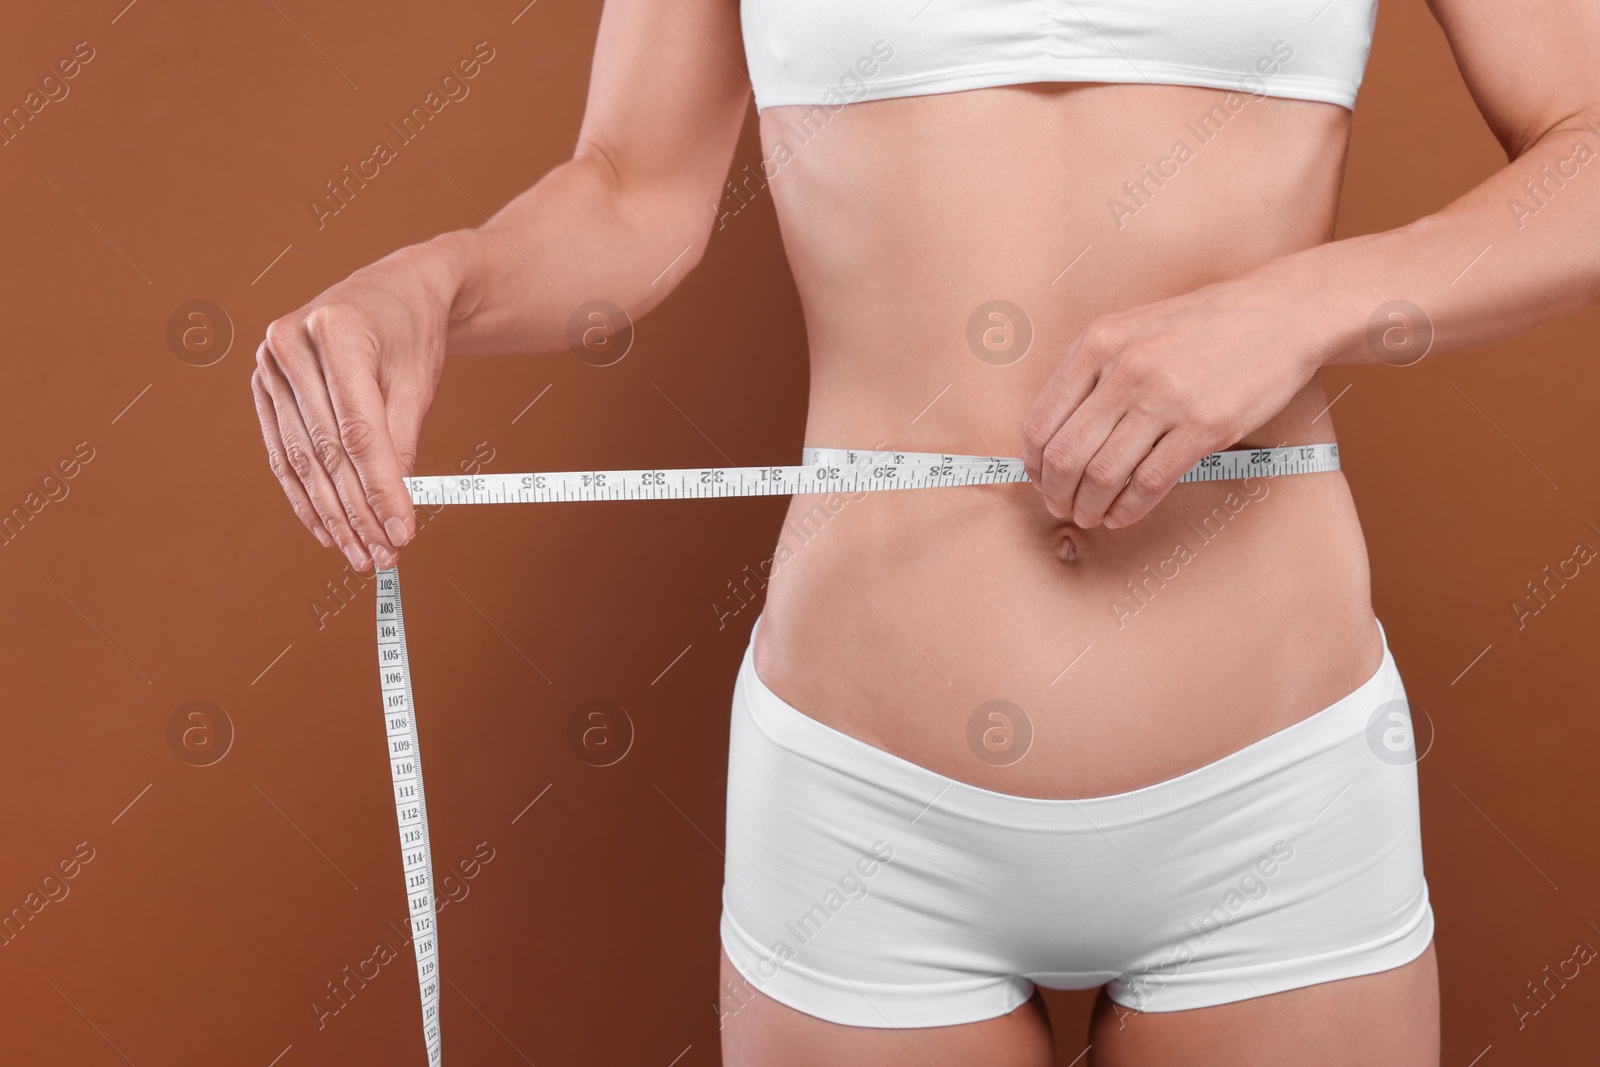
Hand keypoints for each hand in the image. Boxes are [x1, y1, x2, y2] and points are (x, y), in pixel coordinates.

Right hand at [251, 240, 463, 570]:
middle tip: (382, 555)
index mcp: (335, 330)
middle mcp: (290, 344)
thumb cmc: (412, 332)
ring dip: (331, 514)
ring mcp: (269, 365)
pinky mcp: (264, 385)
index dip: (380, 488)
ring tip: (359, 553)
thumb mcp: (418, 382)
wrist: (393, 290)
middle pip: (326, 449)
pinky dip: (305, 495)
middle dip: (357, 511)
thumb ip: (402, 441)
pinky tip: (327, 529)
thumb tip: (394, 509)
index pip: (358, 429)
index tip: (402, 533)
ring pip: (302, 458)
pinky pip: (284, 451)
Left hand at [1020, 267, 1332, 528]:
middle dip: (1056, 492)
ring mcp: (1166, 399)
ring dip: (1089, 506)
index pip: (1040, 421)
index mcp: (1098, 344)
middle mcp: (1125, 370)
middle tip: (1060, 506)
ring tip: (1090, 515)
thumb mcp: (1131, 329)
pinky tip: (1122, 514)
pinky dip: (1128, 509)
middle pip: (1066, 455)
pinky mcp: (1205, 427)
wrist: (1278, 314)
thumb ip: (1091, 372)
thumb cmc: (1202, 326)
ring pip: (1104, 475)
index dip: (1033, 463)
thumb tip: (1053, 435)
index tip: (1040, 478)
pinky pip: (1150, 483)